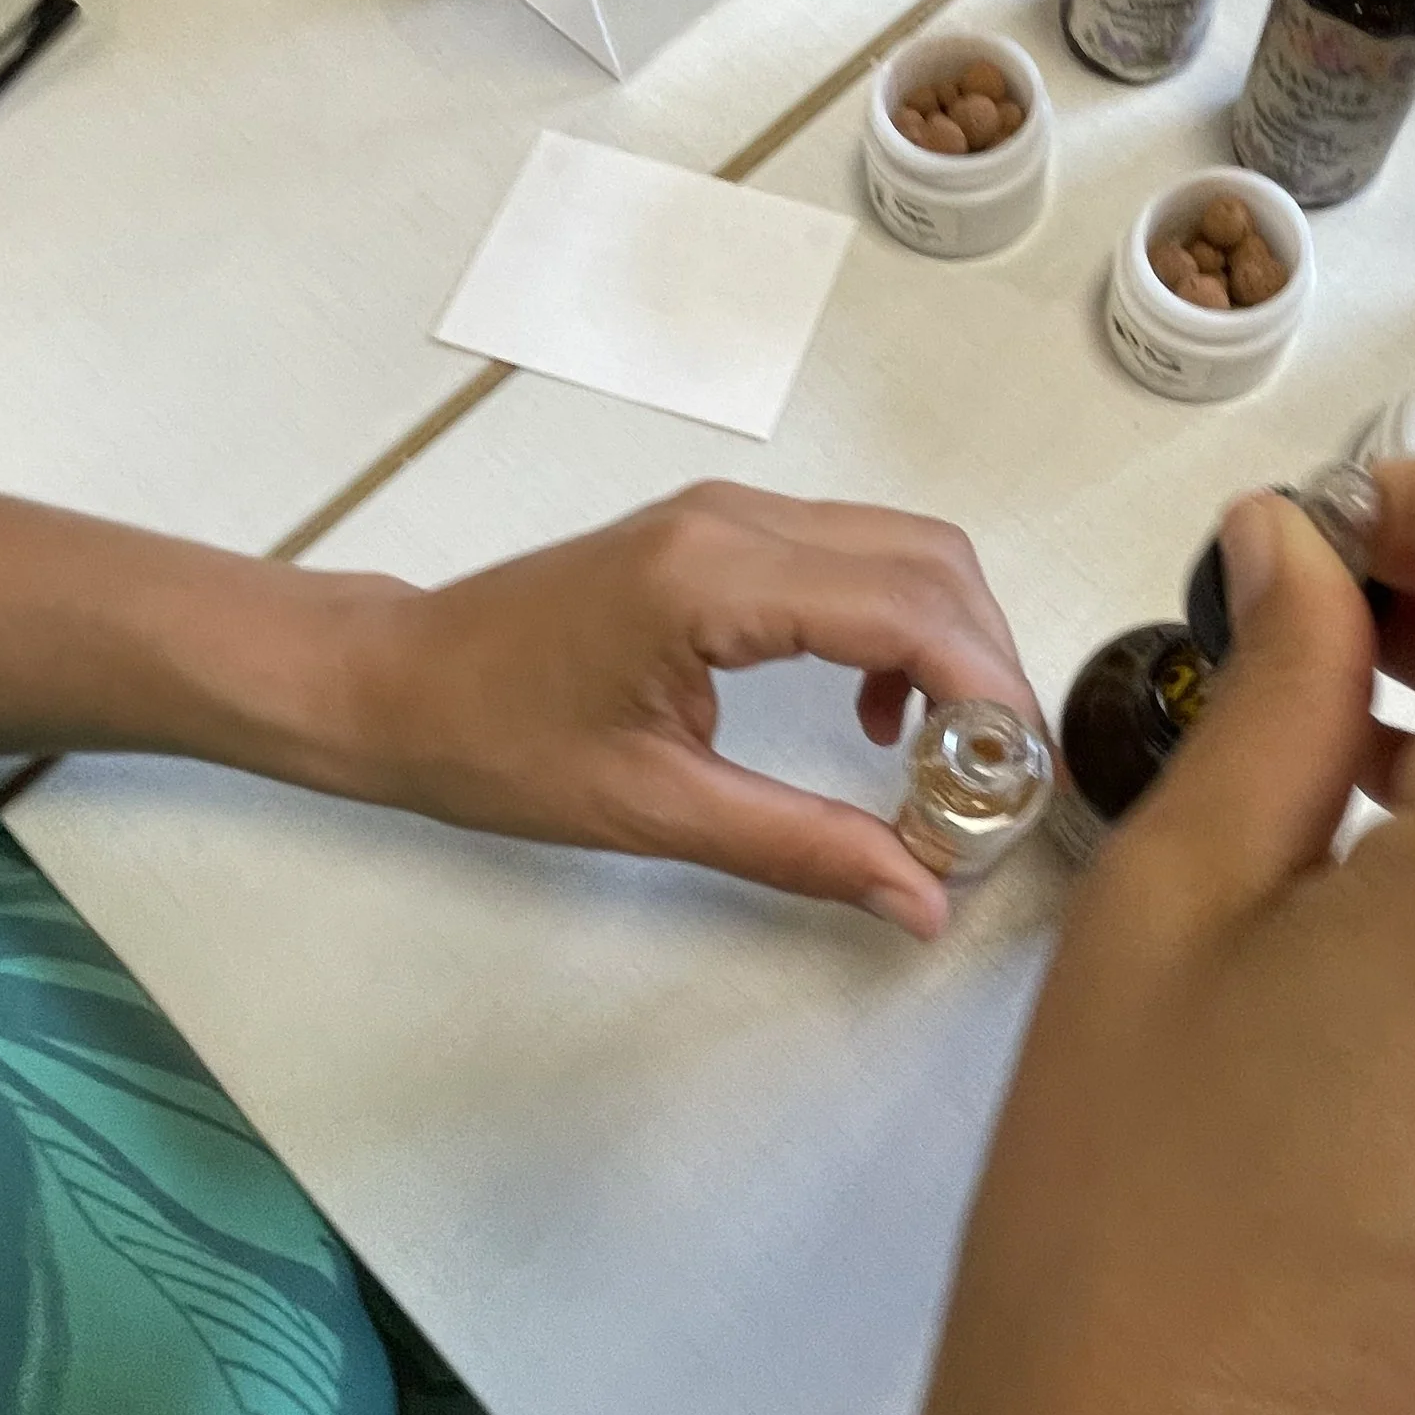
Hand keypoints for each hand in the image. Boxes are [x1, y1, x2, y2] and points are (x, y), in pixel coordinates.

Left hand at [336, 481, 1038, 937]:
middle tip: (999, 777)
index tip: (1021, 777)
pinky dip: (898, 623)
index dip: (986, 691)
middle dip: (987, 663)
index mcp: (713, 578)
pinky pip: (851, 556)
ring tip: (948, 753)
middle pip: (928, 561)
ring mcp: (725, 517)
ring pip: (900, 549)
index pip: (905, 608)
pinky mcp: (717, 535)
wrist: (392, 684)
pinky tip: (872, 713)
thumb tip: (918, 897)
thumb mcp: (653, 810)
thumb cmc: (493, 741)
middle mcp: (733, 522)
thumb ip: (799, 846)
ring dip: (950, 640)